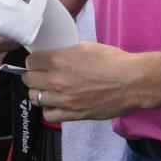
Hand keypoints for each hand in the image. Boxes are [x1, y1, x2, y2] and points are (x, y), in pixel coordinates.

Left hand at [22, 41, 139, 121]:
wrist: (131, 82)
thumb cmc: (112, 61)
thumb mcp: (85, 46)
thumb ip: (65, 51)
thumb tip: (55, 53)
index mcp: (58, 59)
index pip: (30, 61)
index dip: (33, 61)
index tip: (37, 62)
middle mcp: (56, 80)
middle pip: (29, 79)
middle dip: (32, 75)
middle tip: (39, 74)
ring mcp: (63, 99)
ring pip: (34, 97)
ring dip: (38, 92)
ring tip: (46, 89)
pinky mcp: (72, 114)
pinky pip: (48, 114)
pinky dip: (48, 108)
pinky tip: (55, 103)